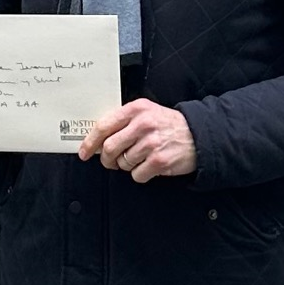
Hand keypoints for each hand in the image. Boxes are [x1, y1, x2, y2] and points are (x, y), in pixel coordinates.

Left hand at [79, 99, 196, 181]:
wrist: (199, 135)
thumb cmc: (169, 125)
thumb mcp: (147, 112)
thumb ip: (124, 121)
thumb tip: (98, 138)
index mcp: (136, 109)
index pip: (104, 126)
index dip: (90, 141)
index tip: (84, 151)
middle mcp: (143, 124)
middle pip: (109, 148)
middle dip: (107, 159)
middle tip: (111, 162)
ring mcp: (151, 143)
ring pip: (123, 163)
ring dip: (127, 166)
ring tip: (140, 158)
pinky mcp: (159, 161)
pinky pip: (136, 175)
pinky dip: (140, 174)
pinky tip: (149, 166)